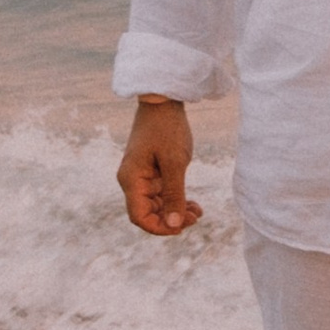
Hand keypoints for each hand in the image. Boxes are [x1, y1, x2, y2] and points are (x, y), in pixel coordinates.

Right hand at [118, 98, 202, 236]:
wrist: (163, 101)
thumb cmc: (167, 129)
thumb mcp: (175, 163)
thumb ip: (174, 195)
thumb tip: (173, 225)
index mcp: (131, 180)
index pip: (139, 217)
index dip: (159, 228)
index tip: (181, 228)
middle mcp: (132, 181)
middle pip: (148, 213)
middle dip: (172, 220)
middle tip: (197, 218)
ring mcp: (141, 177)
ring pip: (157, 205)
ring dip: (176, 211)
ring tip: (198, 211)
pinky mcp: (151, 172)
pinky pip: (161, 194)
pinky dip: (176, 200)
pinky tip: (193, 204)